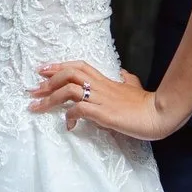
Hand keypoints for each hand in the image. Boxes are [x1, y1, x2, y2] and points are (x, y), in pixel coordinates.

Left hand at [31, 59, 183, 141]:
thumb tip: (123, 73)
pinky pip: (79, 110)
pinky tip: (67, 125)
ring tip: (37, 108)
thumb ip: (127, 80)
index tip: (42, 70)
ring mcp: (101, 99)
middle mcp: (100, 87)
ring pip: (68, 90)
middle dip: (47, 81)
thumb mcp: (135, 87)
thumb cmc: (147, 104)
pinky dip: (68, 116)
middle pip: (68, 74)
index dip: (58, 66)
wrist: (159, 114)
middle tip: (32, 91)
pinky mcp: (103, 113)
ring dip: (50, 98)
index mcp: (105, 81)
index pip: (78, 66)